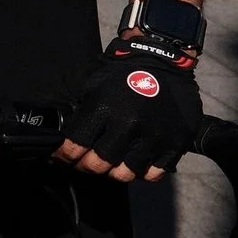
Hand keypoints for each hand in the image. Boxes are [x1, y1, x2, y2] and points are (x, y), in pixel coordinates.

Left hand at [59, 31, 200, 182]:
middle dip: (86, 166)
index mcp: (103, 110)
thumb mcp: (93, 89)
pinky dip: (140, 172)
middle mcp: (128, 126)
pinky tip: (134, 161)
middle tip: (85, 163)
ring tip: (110, 163)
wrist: (162, 63)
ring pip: (124, 174)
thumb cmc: (122, 75)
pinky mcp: (174, 144)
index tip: (63, 158)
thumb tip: (67, 142)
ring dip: (113, 172)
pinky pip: (153, 174)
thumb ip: (82, 116)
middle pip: (98, 165)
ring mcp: (153, 137)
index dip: (64, 156)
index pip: (74, 146)